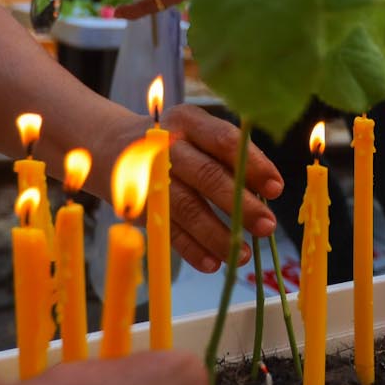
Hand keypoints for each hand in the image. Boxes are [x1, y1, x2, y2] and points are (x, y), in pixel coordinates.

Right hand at [127, 104, 281, 272]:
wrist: (108, 147)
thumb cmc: (173, 142)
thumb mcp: (197, 132)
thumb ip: (229, 156)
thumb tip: (266, 192)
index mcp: (188, 121)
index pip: (224, 140)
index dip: (253, 164)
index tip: (276, 189)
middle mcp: (166, 146)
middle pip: (206, 175)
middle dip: (240, 204)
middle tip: (267, 227)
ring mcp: (148, 176)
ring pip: (186, 207)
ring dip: (217, 235)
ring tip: (243, 254)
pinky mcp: (138, 205)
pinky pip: (167, 229)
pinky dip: (191, 249)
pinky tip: (212, 263)